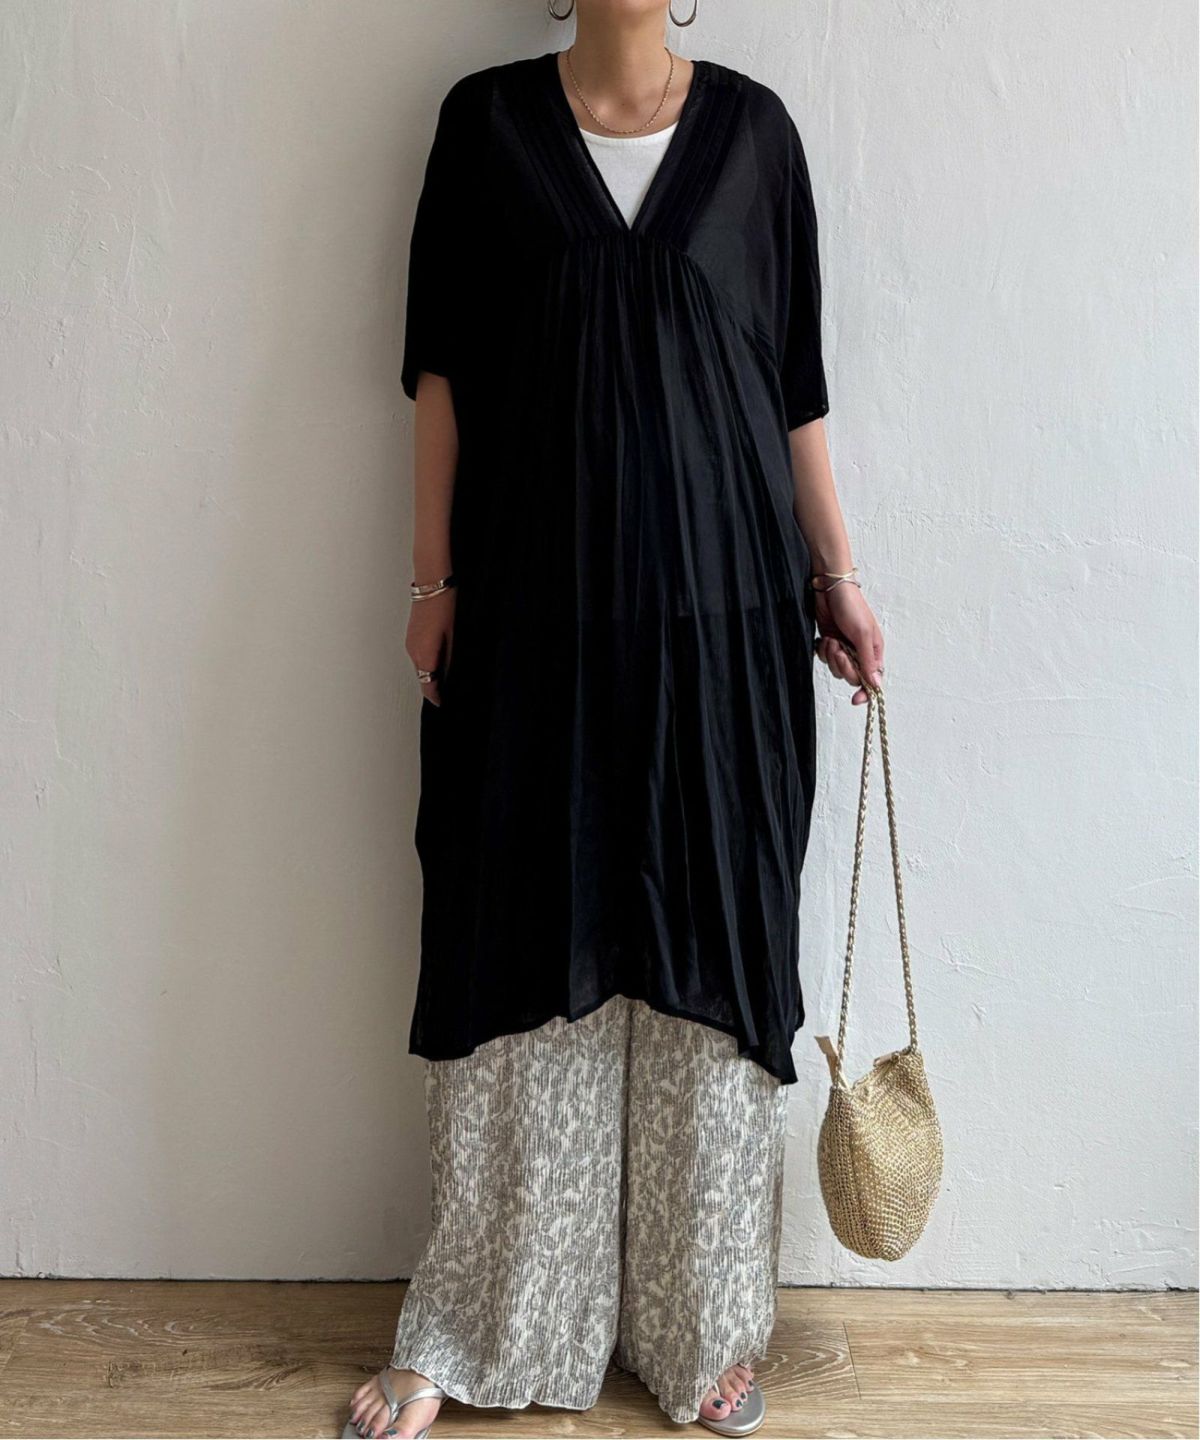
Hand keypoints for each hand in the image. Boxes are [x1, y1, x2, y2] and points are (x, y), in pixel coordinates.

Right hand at [406, 587, 455, 705]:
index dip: (436, 697)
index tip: (443, 703)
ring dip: (430, 674)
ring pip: (420, 667)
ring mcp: (410, 644)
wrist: (431, 583)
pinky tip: (438, 659)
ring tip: (446, 678)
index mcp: (425, 656)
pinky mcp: (411, 636)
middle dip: (434, 687)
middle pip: (423, 678)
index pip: (428, 686)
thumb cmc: (445, 606)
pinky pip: (417, 657)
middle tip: (447, 693)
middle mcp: (413, 652)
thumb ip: (449, 660)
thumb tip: (448, 677)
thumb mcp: (453, 637)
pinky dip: (426, 663)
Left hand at [813, 580, 883, 704]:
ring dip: (831, 656)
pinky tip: (825, 637)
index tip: (855, 699)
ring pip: (836, 669)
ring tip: (832, 639)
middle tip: (839, 649)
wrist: (830, 590)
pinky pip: (825, 659)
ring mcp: (844, 649)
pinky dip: (823, 650)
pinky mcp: (830, 644)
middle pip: (851, 676)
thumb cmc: (852, 606)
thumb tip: (876, 683)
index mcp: (873, 651)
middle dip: (843, 665)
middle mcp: (860, 652)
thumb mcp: (863, 634)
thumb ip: (868, 661)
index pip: (873, 679)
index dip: (866, 691)